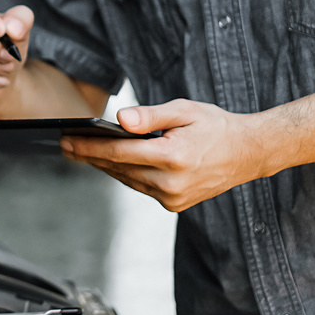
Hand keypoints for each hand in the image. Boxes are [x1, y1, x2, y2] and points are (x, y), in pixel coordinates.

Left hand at [60, 99, 267, 211]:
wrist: (248, 153)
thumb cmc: (215, 126)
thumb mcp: (184, 110)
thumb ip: (150, 116)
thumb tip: (119, 120)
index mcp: (174, 157)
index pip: (119, 152)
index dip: (88, 147)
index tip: (66, 140)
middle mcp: (172, 183)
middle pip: (118, 168)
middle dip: (89, 155)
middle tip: (65, 145)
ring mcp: (173, 197)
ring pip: (127, 179)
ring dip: (104, 166)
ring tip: (81, 151)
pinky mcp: (175, 204)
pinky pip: (140, 187)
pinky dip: (125, 174)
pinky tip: (110, 162)